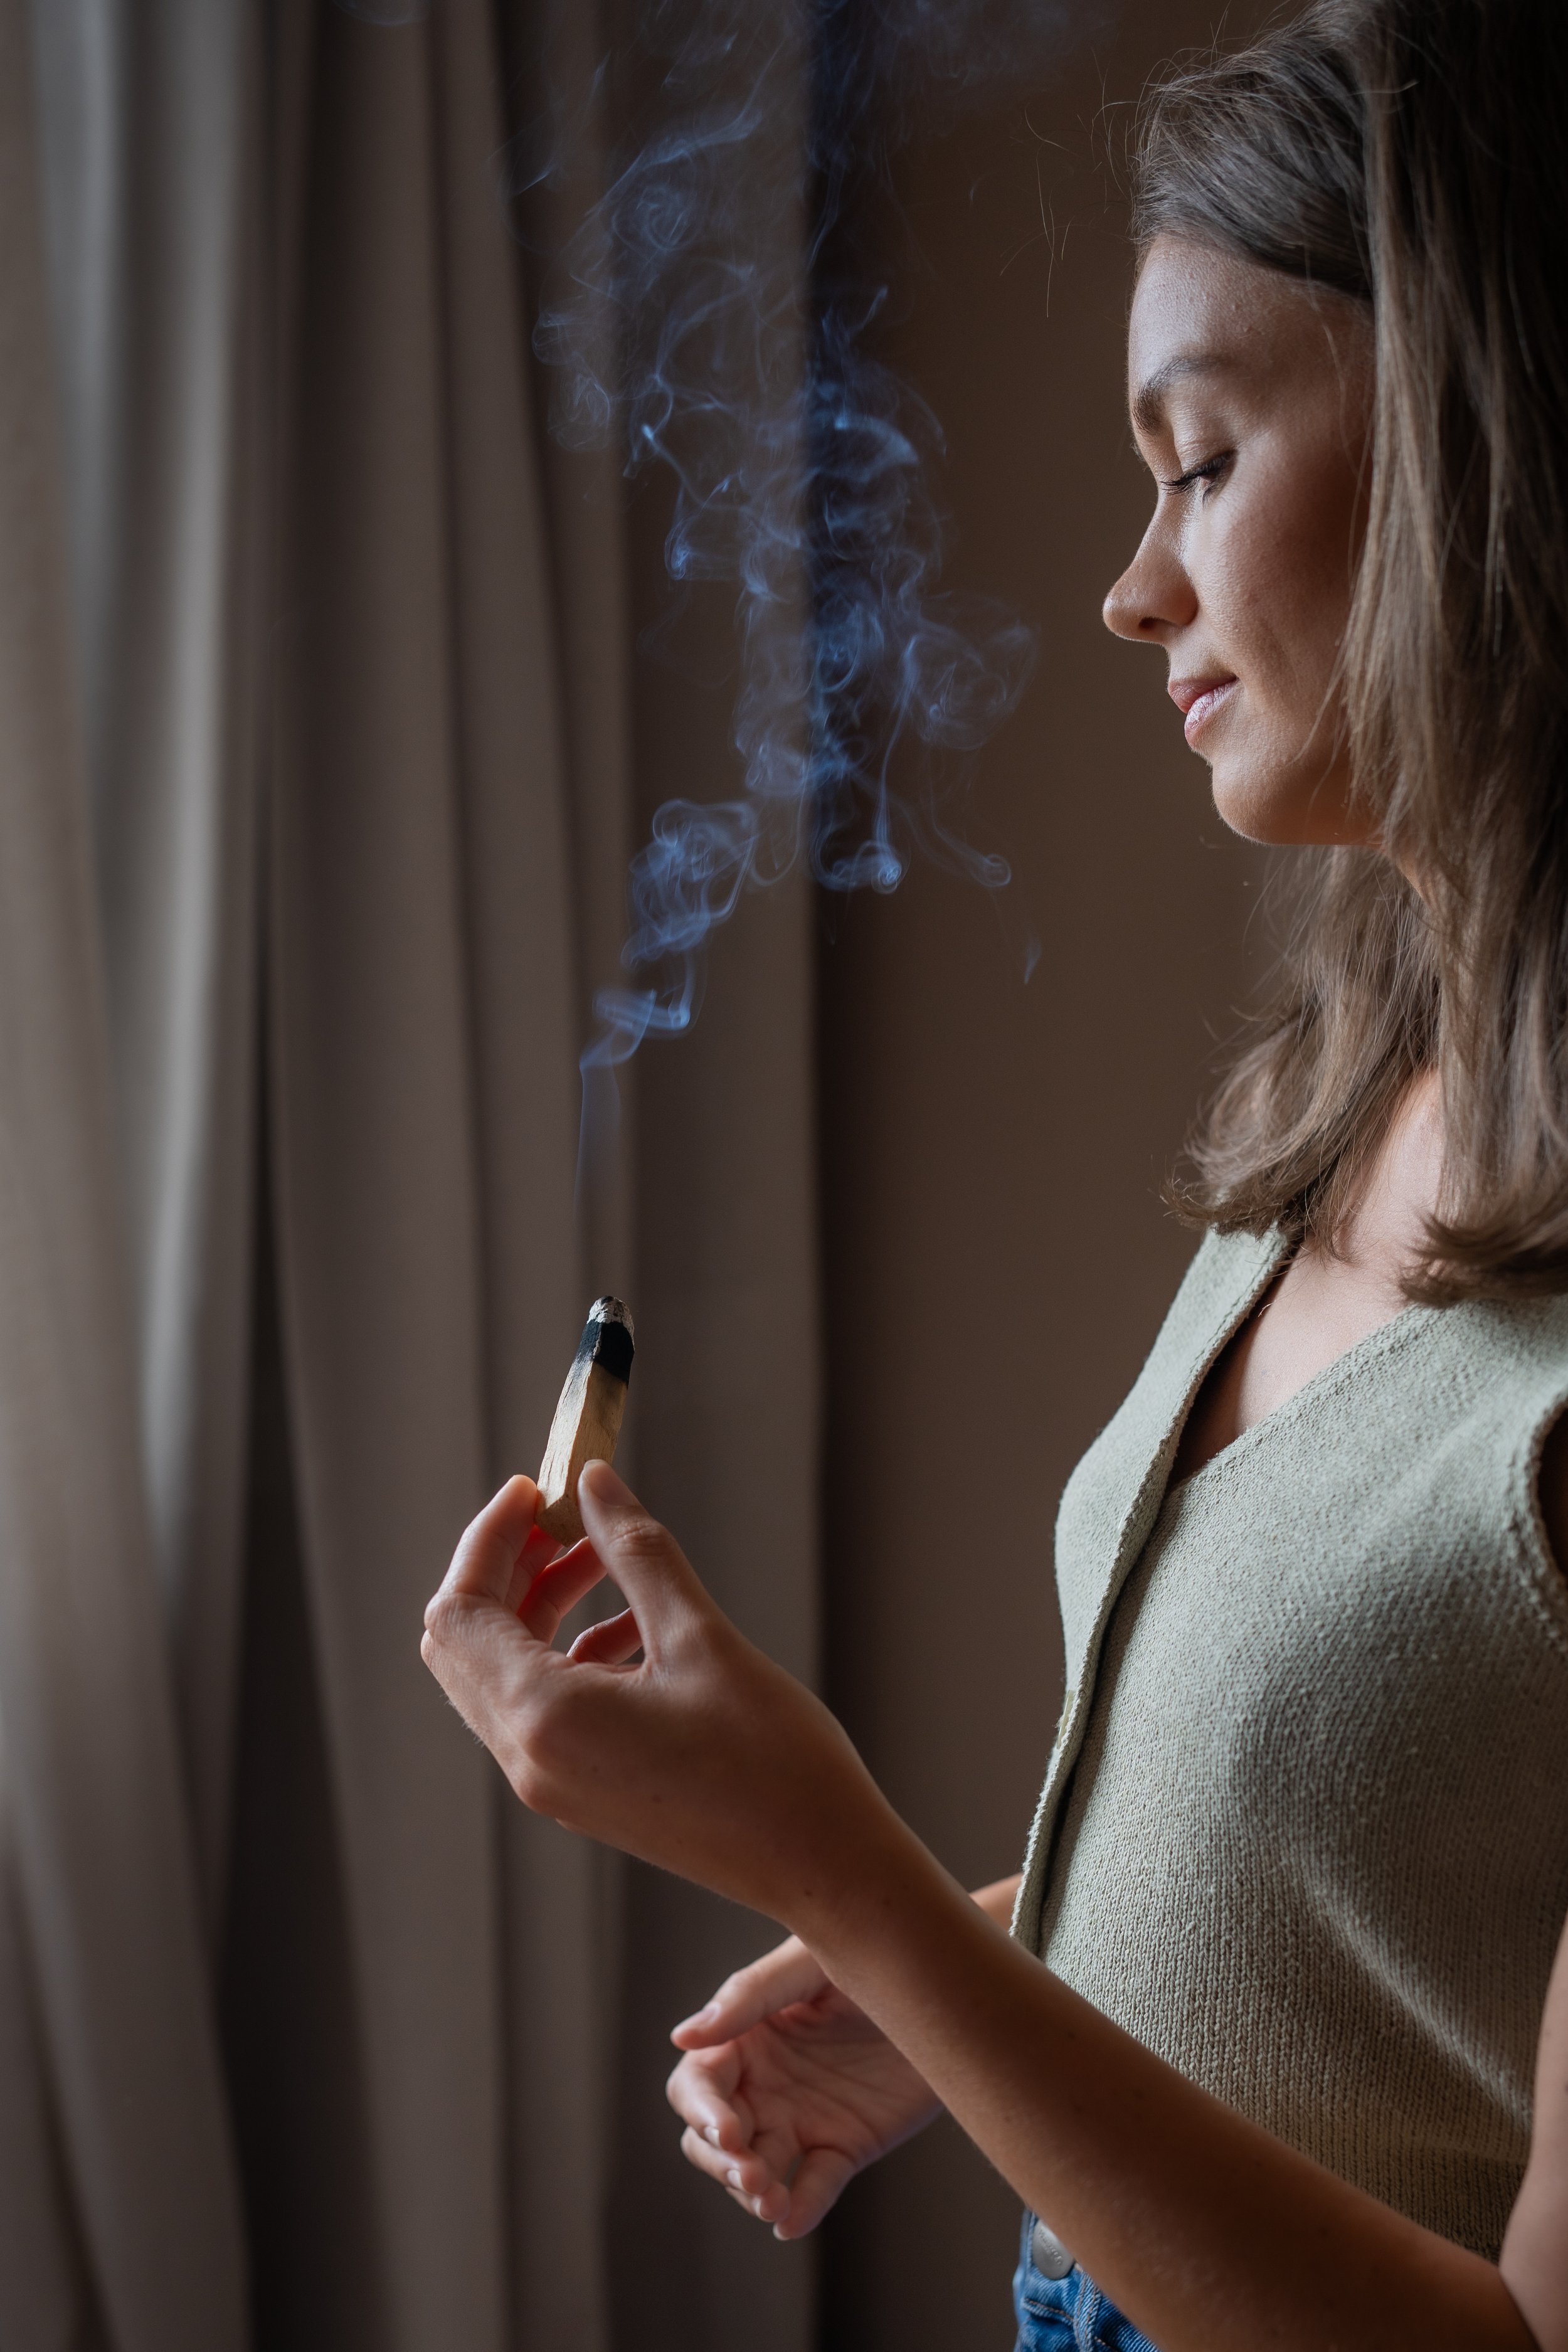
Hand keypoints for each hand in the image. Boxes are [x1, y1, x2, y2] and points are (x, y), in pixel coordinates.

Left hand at [421, 1463, 902, 1923]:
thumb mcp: (701, 1637)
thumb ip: (635, 1553)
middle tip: (563, 1516)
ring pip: (500, 1674)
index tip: (536, 1488)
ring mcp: (553, 1784)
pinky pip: (542, 1708)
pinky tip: (635, 1626)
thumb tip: (592, 1483)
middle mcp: (530, 1759)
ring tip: (604, 1556)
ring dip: (537, 1605)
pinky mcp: (583, 1793)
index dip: (489, 1539)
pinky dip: (568, 1652)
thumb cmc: (773, 1760)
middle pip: (463, 1643)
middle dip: (505, 1568)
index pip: (460, 1610)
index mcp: (544, 1719)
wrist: (820, 1866)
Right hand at [666, 1934, 941, 2238]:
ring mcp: (802, 2118)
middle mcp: (764, 2083)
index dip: (701, 2111)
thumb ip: (749, 1997)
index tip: (727, 2129)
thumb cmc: (871, 1953)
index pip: (697, 2083)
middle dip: (720, 2162)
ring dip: (753, 2192)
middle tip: (752, 2175)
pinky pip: (814, 2186)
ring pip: (754, 2170)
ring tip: (773, 2203)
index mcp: (746, 2037)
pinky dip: (801, 2209)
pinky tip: (793, 2221)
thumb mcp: (810, 1965)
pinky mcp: (844, 2146)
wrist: (948, 1985)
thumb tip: (682, 2037)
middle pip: (711, 2138)